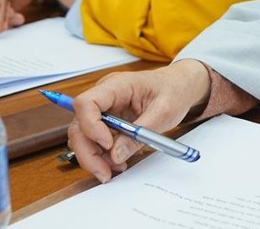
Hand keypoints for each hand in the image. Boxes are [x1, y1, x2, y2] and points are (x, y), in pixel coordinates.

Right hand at [67, 60, 212, 182]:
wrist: (180, 86)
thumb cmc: (173, 90)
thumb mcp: (164, 111)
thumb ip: (140, 132)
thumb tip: (115, 155)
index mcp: (117, 85)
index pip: (86, 103)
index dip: (90, 126)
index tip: (108, 145)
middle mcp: (104, 96)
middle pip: (79, 125)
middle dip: (88, 152)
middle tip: (105, 173)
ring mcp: (104, 109)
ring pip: (83, 137)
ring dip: (94, 157)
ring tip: (116, 169)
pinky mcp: (108, 121)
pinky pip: (95, 141)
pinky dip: (102, 156)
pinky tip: (118, 163)